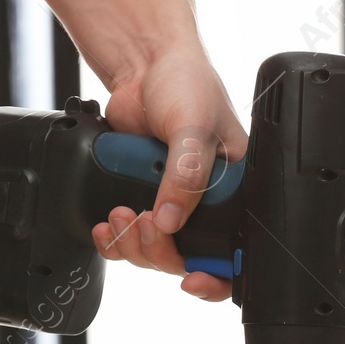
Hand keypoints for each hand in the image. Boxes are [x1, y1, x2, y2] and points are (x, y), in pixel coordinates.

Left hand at [89, 40, 248, 301]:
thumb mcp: (195, 127)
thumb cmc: (186, 84)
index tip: (193, 277)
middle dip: (160, 250)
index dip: (216, 273)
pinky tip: (107, 222)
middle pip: (186, 257)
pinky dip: (114, 238)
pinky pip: (128, 238)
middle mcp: (207, 202)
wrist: (142, 66)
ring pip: (154, 252)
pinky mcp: (141, 197)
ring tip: (122, 213)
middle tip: (146, 223)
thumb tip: (170, 221)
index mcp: (237, 190)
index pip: (235, 250)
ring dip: (133, 243)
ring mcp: (171, 203)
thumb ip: (186, 176)